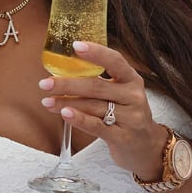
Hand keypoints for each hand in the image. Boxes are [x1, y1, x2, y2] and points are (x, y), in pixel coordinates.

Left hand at [38, 41, 164, 178]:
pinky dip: (80, 119)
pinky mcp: (124, 137)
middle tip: (45, 83)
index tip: (75, 46)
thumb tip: (63, 70)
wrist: (146, 146)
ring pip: (94, 106)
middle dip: (67, 84)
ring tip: (47, 102)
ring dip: (67, 103)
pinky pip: (98, 127)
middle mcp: (133, 96)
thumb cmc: (126, 114)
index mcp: (131, 79)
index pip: (115, 61)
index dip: (96, 52)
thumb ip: (99, 82)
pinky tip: (65, 114)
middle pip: (97, 86)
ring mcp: (131, 118)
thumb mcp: (120, 93)